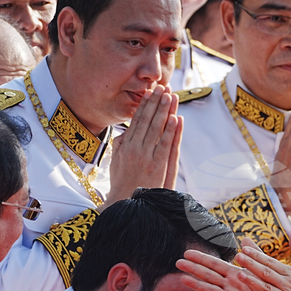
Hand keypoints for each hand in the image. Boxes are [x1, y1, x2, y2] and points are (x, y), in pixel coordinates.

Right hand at [108, 87, 183, 204]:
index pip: (136, 120)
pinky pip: (164, 145)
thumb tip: (124, 132)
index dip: (144, 105)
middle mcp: (134, 148)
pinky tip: (175, 118)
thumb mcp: (115, 162)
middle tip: (162, 87)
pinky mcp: (156, 166)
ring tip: (170, 96)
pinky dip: (170, 131)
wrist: (124, 203)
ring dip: (164, 111)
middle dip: (155, 102)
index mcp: (125, 146)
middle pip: (146, 120)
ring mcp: (145, 156)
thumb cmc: (121, 184)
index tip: (150, 92)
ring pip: (156, 129)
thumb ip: (120, 145)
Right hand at [178, 237, 290, 290]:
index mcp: (234, 276)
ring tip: (183, 279)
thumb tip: (245, 238)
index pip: (215, 264)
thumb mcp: (261, 271)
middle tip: (178, 262)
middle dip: (194, 269)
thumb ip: (254, 255)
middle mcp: (229, 287)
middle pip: (208, 276)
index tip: (187, 252)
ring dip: (197, 285)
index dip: (201, 258)